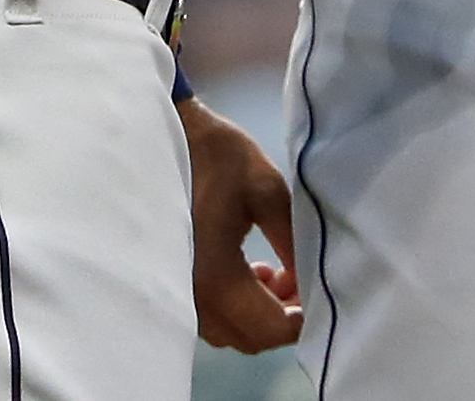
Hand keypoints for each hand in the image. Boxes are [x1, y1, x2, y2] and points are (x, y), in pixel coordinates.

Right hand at [182, 96, 302, 353]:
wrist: (161, 135)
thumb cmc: (215, 158)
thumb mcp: (266, 192)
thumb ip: (293, 244)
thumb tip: (311, 284)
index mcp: (215, 277)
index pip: (269, 329)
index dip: (301, 318)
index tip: (313, 287)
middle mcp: (189, 299)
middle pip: (250, 338)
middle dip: (281, 315)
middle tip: (294, 275)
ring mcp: (175, 296)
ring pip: (229, 332)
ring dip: (257, 312)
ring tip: (270, 269)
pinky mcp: (169, 286)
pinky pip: (210, 318)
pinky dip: (234, 305)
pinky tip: (244, 269)